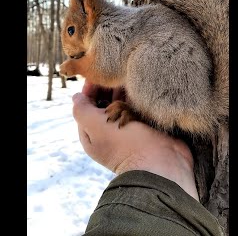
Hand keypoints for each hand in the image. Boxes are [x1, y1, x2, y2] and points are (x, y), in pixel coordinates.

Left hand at [71, 81, 199, 200]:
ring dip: (121, 93)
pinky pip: (136, 109)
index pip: (86, 108)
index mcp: (92, 135)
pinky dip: (135, 99)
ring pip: (121, 106)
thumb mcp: (96, 126)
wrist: (161, 163)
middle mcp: (108, 134)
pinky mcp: (143, 128)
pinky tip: (137, 88)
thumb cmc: (126, 145)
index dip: (89, 91)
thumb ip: (82, 110)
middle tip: (113, 74)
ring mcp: (126, 131)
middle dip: (106, 90)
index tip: (95, 74)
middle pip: (103, 105)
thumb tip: (76, 97)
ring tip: (125, 78)